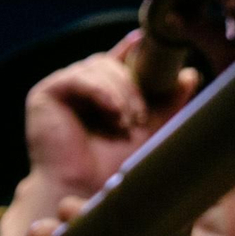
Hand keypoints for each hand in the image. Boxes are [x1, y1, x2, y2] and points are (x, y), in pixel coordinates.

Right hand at [1, 33, 200, 235]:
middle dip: (131, 87)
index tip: (146, 44)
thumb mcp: (150, 130)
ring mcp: (60, 89)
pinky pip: (79, 79)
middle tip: (140, 119)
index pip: (116, 62)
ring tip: (127, 123)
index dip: (131, 51)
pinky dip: (101, 93)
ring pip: (97, 68)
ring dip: (120, 93)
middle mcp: (77, 88)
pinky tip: (113, 113)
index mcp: (98, 93)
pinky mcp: (45, 94)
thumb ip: (167, 103)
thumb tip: (190, 74)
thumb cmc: (115, 168)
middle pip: (109, 64)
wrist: (88, 191)